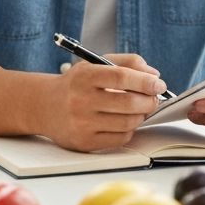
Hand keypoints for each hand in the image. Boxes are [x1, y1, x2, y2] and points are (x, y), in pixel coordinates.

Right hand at [44, 54, 166, 152]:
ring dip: (141, 115)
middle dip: (149, 101)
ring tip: (139, 109)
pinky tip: (125, 121)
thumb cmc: (77, 84)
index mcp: (85, 76)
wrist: (45, 106)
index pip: (121, 77)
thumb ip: (126, 63)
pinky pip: (120, 138)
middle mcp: (81, 100)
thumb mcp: (95, 64)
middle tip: (154, 98)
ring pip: (128, 122)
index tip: (159, 84)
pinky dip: (129, 129)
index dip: (145, 81)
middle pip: (128, 103)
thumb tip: (153, 74)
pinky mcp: (84, 142)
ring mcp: (82, 123)